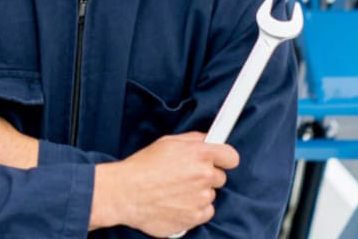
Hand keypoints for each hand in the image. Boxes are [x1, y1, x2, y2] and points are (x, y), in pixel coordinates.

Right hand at [91, 133, 238, 234]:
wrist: (125, 193)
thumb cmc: (142, 167)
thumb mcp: (167, 143)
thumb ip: (193, 140)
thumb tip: (209, 140)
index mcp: (199, 154)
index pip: (231, 157)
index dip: (225, 159)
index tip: (220, 161)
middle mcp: (204, 175)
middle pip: (220, 177)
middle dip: (206, 176)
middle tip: (186, 177)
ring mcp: (200, 198)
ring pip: (210, 195)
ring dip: (198, 194)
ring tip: (176, 191)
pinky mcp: (194, 217)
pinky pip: (205, 212)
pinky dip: (194, 210)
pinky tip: (177, 203)